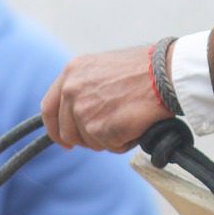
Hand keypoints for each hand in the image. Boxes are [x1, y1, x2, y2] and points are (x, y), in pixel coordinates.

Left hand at [41, 46, 171, 151]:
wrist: (165, 74)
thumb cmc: (144, 70)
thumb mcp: (103, 67)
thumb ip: (85, 87)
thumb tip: (78, 113)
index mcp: (71, 72)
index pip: (48, 108)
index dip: (55, 128)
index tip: (64, 140)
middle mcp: (72, 91)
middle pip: (67, 132)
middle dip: (86, 139)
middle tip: (108, 134)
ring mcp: (84, 111)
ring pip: (90, 142)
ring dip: (109, 139)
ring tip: (129, 119)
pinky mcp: (100, 128)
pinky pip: (110, 147)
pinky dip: (124, 142)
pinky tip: (136, 124)